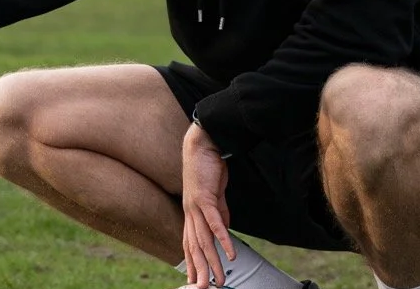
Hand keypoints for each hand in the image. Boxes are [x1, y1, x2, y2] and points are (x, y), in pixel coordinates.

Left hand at [180, 122, 232, 287]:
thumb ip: (219, 214)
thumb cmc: (207, 168)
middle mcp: (190, 214)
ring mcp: (196, 207)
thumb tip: (223, 230)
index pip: (190, 245)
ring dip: (213, 262)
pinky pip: (215, 223)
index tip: (194, 281)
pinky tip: (229, 253)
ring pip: (204, 241)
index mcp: (191, 215)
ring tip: (220, 279)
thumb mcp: (215, 196)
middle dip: (200, 272)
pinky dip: (223, 239)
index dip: (191, 264)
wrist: (202, 143)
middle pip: (194, 249)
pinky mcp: (205, 198)